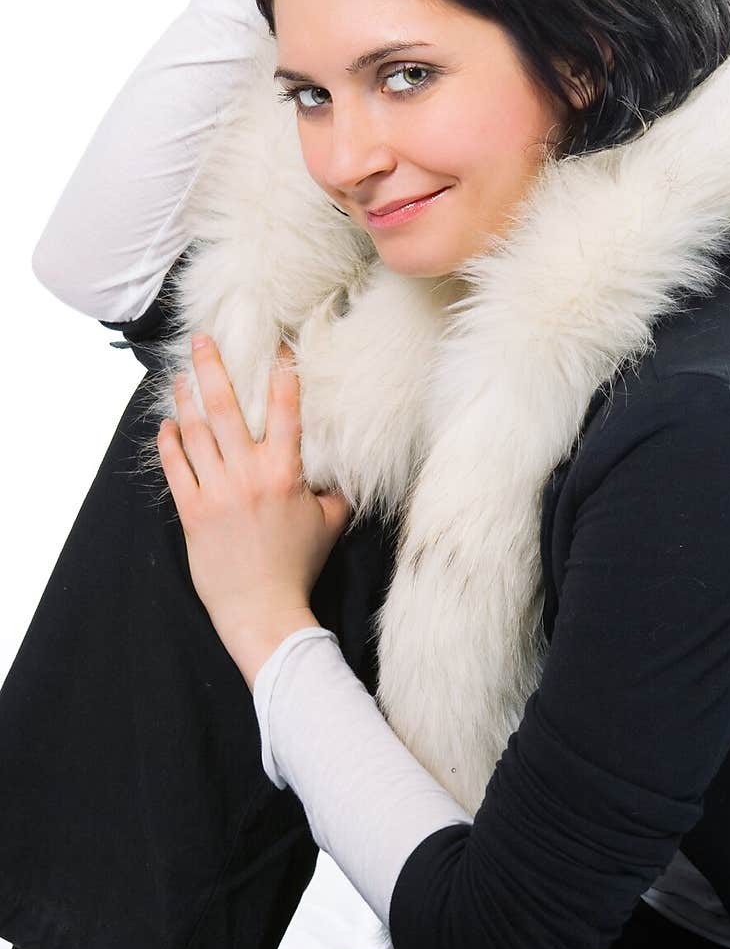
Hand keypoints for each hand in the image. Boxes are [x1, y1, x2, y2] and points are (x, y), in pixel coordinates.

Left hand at [156, 334, 350, 686]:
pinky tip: (168, 425)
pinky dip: (169, 443)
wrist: (263, 609)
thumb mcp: (329, 523)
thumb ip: (335, 489)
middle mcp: (247, 475)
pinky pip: (175, 468)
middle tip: (201, 339)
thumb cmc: (299, 566)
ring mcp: (215, 492)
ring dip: (185, 400)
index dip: (281, 373)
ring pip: (195, 432)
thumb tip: (343, 466)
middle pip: (225, 408)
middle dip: (212, 368)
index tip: (277, 346)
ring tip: (180, 376)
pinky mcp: (192, 512)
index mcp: (285, 472)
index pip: (283, 409)